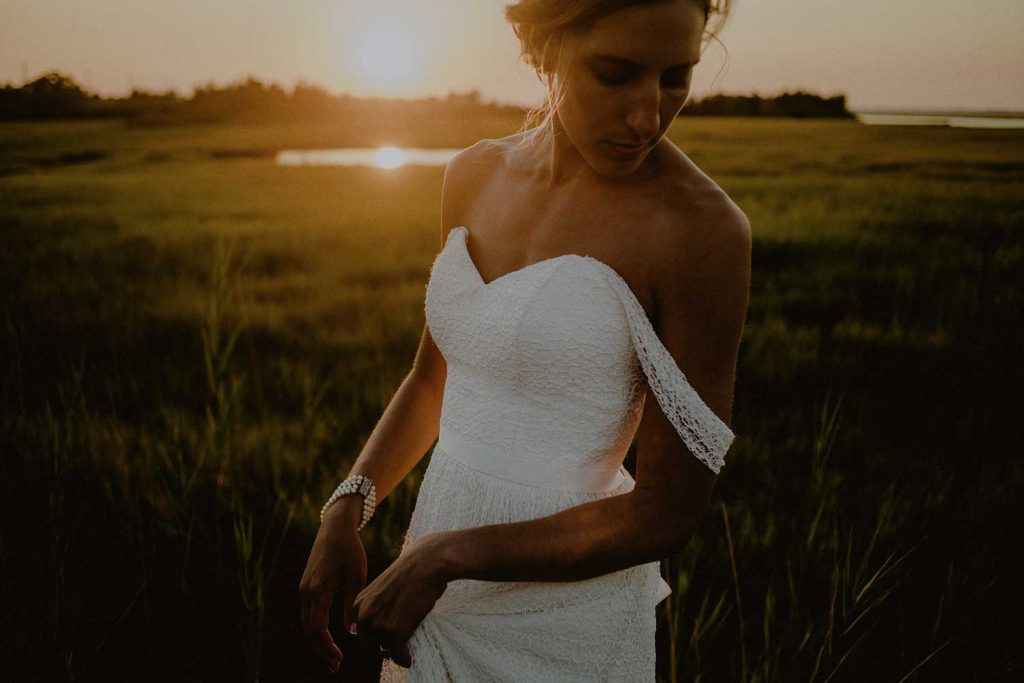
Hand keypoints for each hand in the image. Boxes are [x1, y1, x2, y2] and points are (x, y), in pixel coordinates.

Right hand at [299, 505, 367, 673]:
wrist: (335, 527)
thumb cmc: (350, 548)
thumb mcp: (357, 575)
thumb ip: (353, 603)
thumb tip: (352, 631)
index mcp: (319, 589)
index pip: (318, 628)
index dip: (327, 646)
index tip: (339, 659)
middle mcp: (306, 592)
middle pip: (309, 630)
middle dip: (321, 650)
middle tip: (336, 667)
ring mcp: (303, 589)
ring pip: (306, 624)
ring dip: (317, 642)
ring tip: (333, 657)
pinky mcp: (305, 587)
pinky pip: (307, 615)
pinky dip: (315, 630)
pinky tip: (327, 638)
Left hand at [350, 532, 451, 668]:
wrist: (427, 563)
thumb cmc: (411, 572)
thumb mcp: (383, 587)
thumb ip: (375, 606)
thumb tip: (381, 628)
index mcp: (359, 604)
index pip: (360, 631)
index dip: (375, 633)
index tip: (389, 629)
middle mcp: (364, 616)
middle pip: (369, 644)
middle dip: (383, 643)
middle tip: (400, 636)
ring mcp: (379, 626)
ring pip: (387, 650)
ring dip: (397, 647)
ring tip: (410, 633)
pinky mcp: (396, 633)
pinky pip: (399, 657)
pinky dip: (406, 659)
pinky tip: (411, 654)